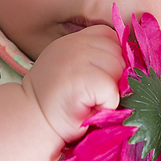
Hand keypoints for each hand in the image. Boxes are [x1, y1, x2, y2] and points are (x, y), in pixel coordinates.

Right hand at [22, 25, 123, 143]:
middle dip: (115, 78)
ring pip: (120, 71)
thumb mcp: (72, 71)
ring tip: (88, 103)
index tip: (99, 79)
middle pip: (119, 54)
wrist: (30, 123)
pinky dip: (106, 106)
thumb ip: (94, 60)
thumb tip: (130, 68)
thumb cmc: (56, 105)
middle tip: (92, 97)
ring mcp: (77, 58)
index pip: (110, 37)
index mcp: (73, 41)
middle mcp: (75, 43)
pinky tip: (87, 110)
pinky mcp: (82, 77)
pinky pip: (112, 90)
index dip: (113, 58)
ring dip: (110, 94)